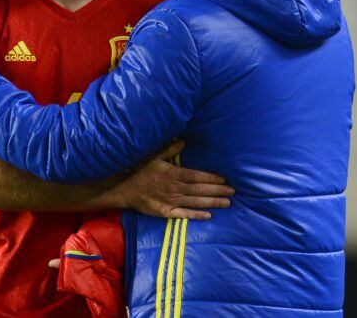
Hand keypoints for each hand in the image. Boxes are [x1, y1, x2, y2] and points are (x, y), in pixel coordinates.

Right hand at [114, 140, 233, 219]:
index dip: (212, 178)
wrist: (123, 189)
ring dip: (212, 203)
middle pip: (200, 190)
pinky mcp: (165, 212)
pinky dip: (196, 215)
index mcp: (173, 173)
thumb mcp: (153, 155)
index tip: (225, 179)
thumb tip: (184, 141)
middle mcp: (174, 188)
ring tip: (227, 203)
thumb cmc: (139, 170)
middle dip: (217, 191)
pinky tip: (209, 215)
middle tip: (233, 192)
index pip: (197, 176)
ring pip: (195, 202)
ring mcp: (170, 201)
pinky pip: (183, 215)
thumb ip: (170, 149)